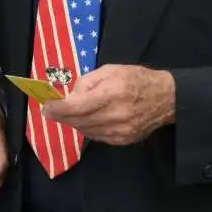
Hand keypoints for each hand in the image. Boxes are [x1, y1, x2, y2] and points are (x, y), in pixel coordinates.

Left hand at [42, 65, 174, 145]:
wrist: (165, 99)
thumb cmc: (135, 79)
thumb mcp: (109, 70)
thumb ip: (86, 83)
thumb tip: (69, 98)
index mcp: (110, 94)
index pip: (76, 107)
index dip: (57, 109)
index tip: (46, 107)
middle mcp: (114, 116)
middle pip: (78, 121)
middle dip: (61, 116)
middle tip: (51, 111)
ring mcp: (119, 132)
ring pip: (85, 131)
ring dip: (74, 122)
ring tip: (70, 113)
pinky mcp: (123, 141)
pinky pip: (96, 137)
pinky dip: (87, 128)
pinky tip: (87, 119)